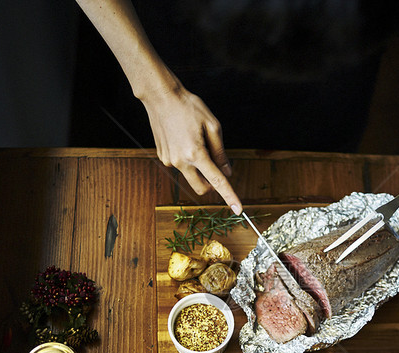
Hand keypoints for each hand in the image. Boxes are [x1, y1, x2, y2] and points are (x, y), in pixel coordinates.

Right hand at [143, 86, 242, 213]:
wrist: (161, 97)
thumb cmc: (189, 107)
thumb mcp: (213, 126)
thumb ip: (221, 152)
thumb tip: (227, 172)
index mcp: (196, 153)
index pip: (217, 181)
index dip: (230, 196)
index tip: (238, 210)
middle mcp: (180, 162)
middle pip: (202, 188)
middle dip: (212, 184)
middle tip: (218, 167)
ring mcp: (169, 161)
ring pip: (190, 176)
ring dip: (199, 168)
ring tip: (196, 141)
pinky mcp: (162, 157)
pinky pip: (180, 165)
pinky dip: (187, 159)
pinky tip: (184, 139)